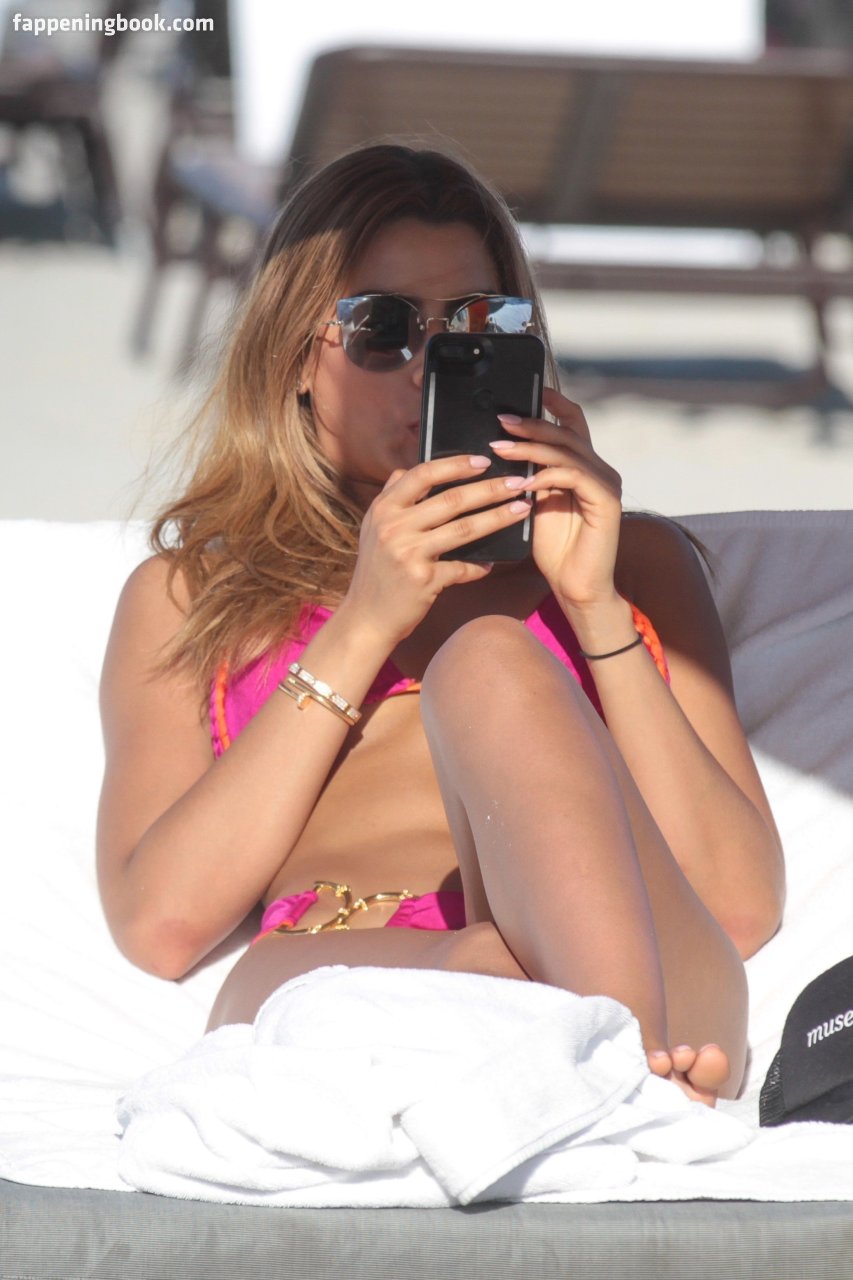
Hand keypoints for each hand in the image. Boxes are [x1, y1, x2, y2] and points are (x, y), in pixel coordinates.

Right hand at [341, 454, 533, 644]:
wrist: (366, 617)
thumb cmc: (375, 571)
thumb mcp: (372, 529)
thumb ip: (390, 498)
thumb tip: (407, 469)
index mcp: (384, 509)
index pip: (422, 475)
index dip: (455, 465)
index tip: (483, 461)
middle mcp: (394, 527)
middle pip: (451, 500)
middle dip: (490, 489)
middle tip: (517, 484)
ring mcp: (408, 553)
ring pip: (464, 529)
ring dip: (497, 518)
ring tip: (521, 510)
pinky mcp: (423, 580)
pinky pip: (462, 568)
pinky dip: (479, 566)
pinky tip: (494, 563)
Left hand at [491, 387, 623, 612]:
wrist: (576, 588)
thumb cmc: (556, 551)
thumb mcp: (535, 503)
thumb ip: (531, 474)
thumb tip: (506, 447)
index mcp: (584, 467)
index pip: (573, 424)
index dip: (553, 404)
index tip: (527, 392)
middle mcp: (600, 470)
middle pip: (567, 432)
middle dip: (532, 423)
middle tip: (501, 421)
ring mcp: (606, 484)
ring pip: (568, 451)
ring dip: (532, 447)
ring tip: (501, 448)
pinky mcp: (607, 501)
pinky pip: (574, 476)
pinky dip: (547, 475)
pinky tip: (524, 482)